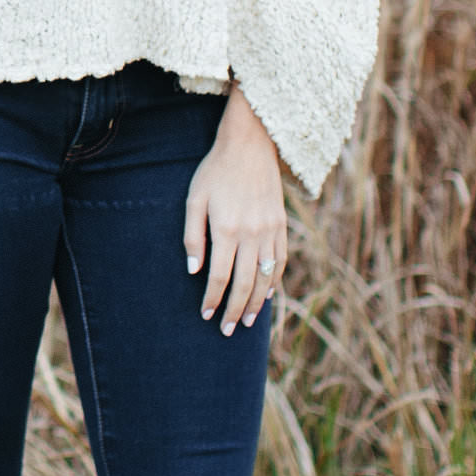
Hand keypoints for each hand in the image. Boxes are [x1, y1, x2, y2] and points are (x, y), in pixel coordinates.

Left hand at [185, 87, 285, 332]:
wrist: (250, 146)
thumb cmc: (215, 171)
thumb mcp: (195, 199)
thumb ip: (193, 236)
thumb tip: (194, 271)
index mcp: (226, 229)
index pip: (220, 276)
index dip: (212, 298)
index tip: (205, 314)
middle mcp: (251, 234)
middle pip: (245, 284)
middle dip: (233, 310)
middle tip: (225, 329)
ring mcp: (270, 231)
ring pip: (265, 277)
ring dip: (255, 303)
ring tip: (245, 321)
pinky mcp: (282, 226)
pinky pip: (280, 262)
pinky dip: (274, 282)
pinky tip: (266, 296)